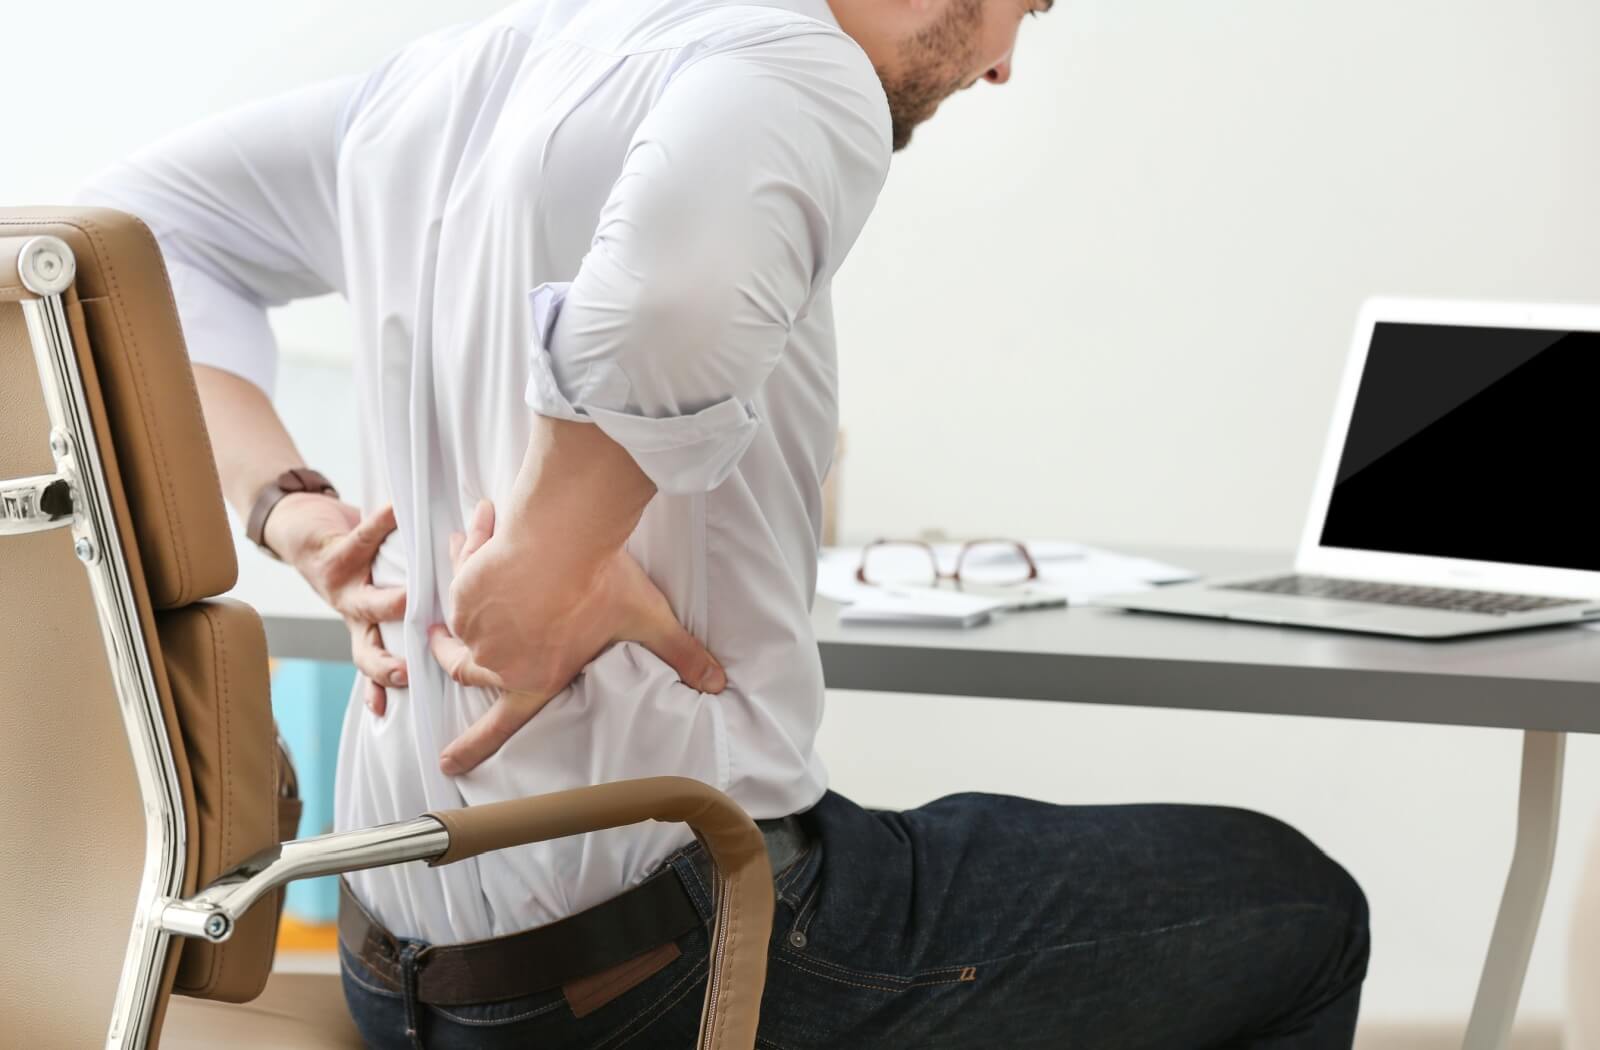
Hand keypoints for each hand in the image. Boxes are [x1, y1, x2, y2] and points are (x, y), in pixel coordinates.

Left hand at [264, 495, 407, 713]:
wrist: (297, 527)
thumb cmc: (347, 560)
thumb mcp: (369, 589)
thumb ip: (404, 605)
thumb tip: (467, 609)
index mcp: (363, 627)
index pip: (374, 666)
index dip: (384, 686)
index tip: (410, 694)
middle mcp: (351, 614)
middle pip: (366, 649)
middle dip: (386, 665)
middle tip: (409, 673)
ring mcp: (341, 587)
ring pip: (365, 603)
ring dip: (390, 603)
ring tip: (414, 598)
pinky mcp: (335, 552)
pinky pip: (364, 537)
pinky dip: (385, 521)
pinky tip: (401, 510)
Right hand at [428, 499, 726, 775]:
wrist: (562, 539)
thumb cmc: (601, 584)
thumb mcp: (647, 622)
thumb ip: (680, 654)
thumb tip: (718, 683)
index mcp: (534, 679)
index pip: (500, 726)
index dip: (472, 746)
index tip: (448, 763)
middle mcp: (498, 659)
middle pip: (463, 669)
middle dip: (448, 657)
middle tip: (441, 643)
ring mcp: (475, 624)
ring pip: (459, 617)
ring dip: (467, 593)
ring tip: (475, 561)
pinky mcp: (464, 587)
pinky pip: (461, 571)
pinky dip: (470, 553)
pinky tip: (483, 530)